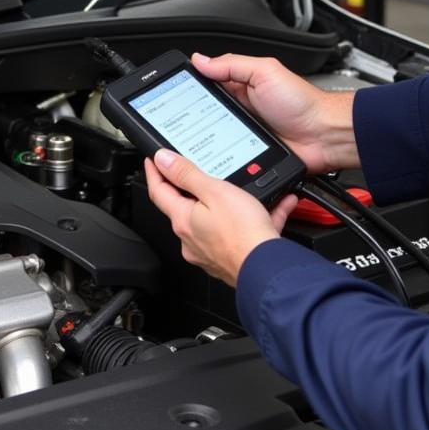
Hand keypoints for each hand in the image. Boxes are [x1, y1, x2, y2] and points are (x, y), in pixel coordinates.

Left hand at [144, 151, 299, 285]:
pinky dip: (253, 218)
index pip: (159, 192)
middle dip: (191, 189)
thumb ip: (188, 175)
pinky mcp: (229, 258)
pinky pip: (239, 232)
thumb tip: (163, 160)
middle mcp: (191, 238)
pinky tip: (275, 207)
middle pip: (184, 206)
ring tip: (246, 188)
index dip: (154, 173)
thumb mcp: (214, 191)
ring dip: (230, 203)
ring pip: (214, 219)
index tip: (153, 161)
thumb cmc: (242, 233)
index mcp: (183, 220)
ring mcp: (209, 251)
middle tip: (197, 171)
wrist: (268, 269)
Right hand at [190, 52, 360, 172]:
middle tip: (177, 121)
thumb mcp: (265, 72)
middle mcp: (239, 110)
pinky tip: (211, 157)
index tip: (172, 91)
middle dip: (191, 118)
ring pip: (212, 137)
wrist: (325, 135)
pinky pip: (226, 155)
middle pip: (204, 113)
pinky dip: (218, 157)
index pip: (206, 84)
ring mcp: (242, 134)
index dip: (190, 87)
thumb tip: (200, 60)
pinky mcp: (247, 154)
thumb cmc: (303, 102)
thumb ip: (232, 65)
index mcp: (240, 86)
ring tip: (189, 141)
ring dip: (203, 139)